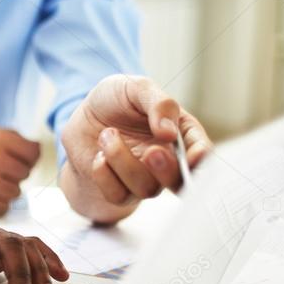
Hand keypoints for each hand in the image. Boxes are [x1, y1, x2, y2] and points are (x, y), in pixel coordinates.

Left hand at [62, 75, 211, 211]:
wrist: (82, 116)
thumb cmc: (115, 100)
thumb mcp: (136, 88)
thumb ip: (158, 104)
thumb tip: (169, 132)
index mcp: (180, 133)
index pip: (201, 151)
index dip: (202, 158)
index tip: (194, 157)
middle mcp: (167, 159)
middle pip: (179, 181)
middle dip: (167, 170)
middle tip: (151, 152)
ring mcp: (144, 178)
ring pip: (146, 188)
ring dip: (122, 160)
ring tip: (107, 134)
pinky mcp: (119, 190)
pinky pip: (118, 195)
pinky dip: (104, 174)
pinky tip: (98, 154)